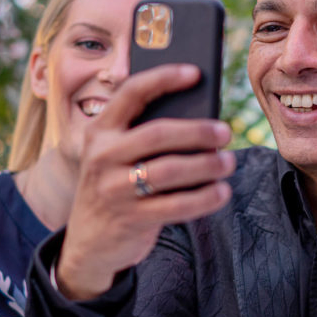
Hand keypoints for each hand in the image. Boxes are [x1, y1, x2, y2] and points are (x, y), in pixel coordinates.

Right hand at [56, 64, 234, 300]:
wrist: (87, 243)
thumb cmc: (117, 184)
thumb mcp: (118, 154)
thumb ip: (146, 134)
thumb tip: (203, 119)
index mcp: (101, 130)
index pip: (132, 93)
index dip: (164, 78)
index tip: (195, 72)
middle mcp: (103, 155)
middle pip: (158, 133)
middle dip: (197, 130)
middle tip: (225, 131)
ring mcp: (113, 188)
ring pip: (169, 170)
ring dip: (206, 165)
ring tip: (229, 161)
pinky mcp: (130, 219)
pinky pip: (176, 205)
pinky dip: (204, 198)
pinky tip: (222, 191)